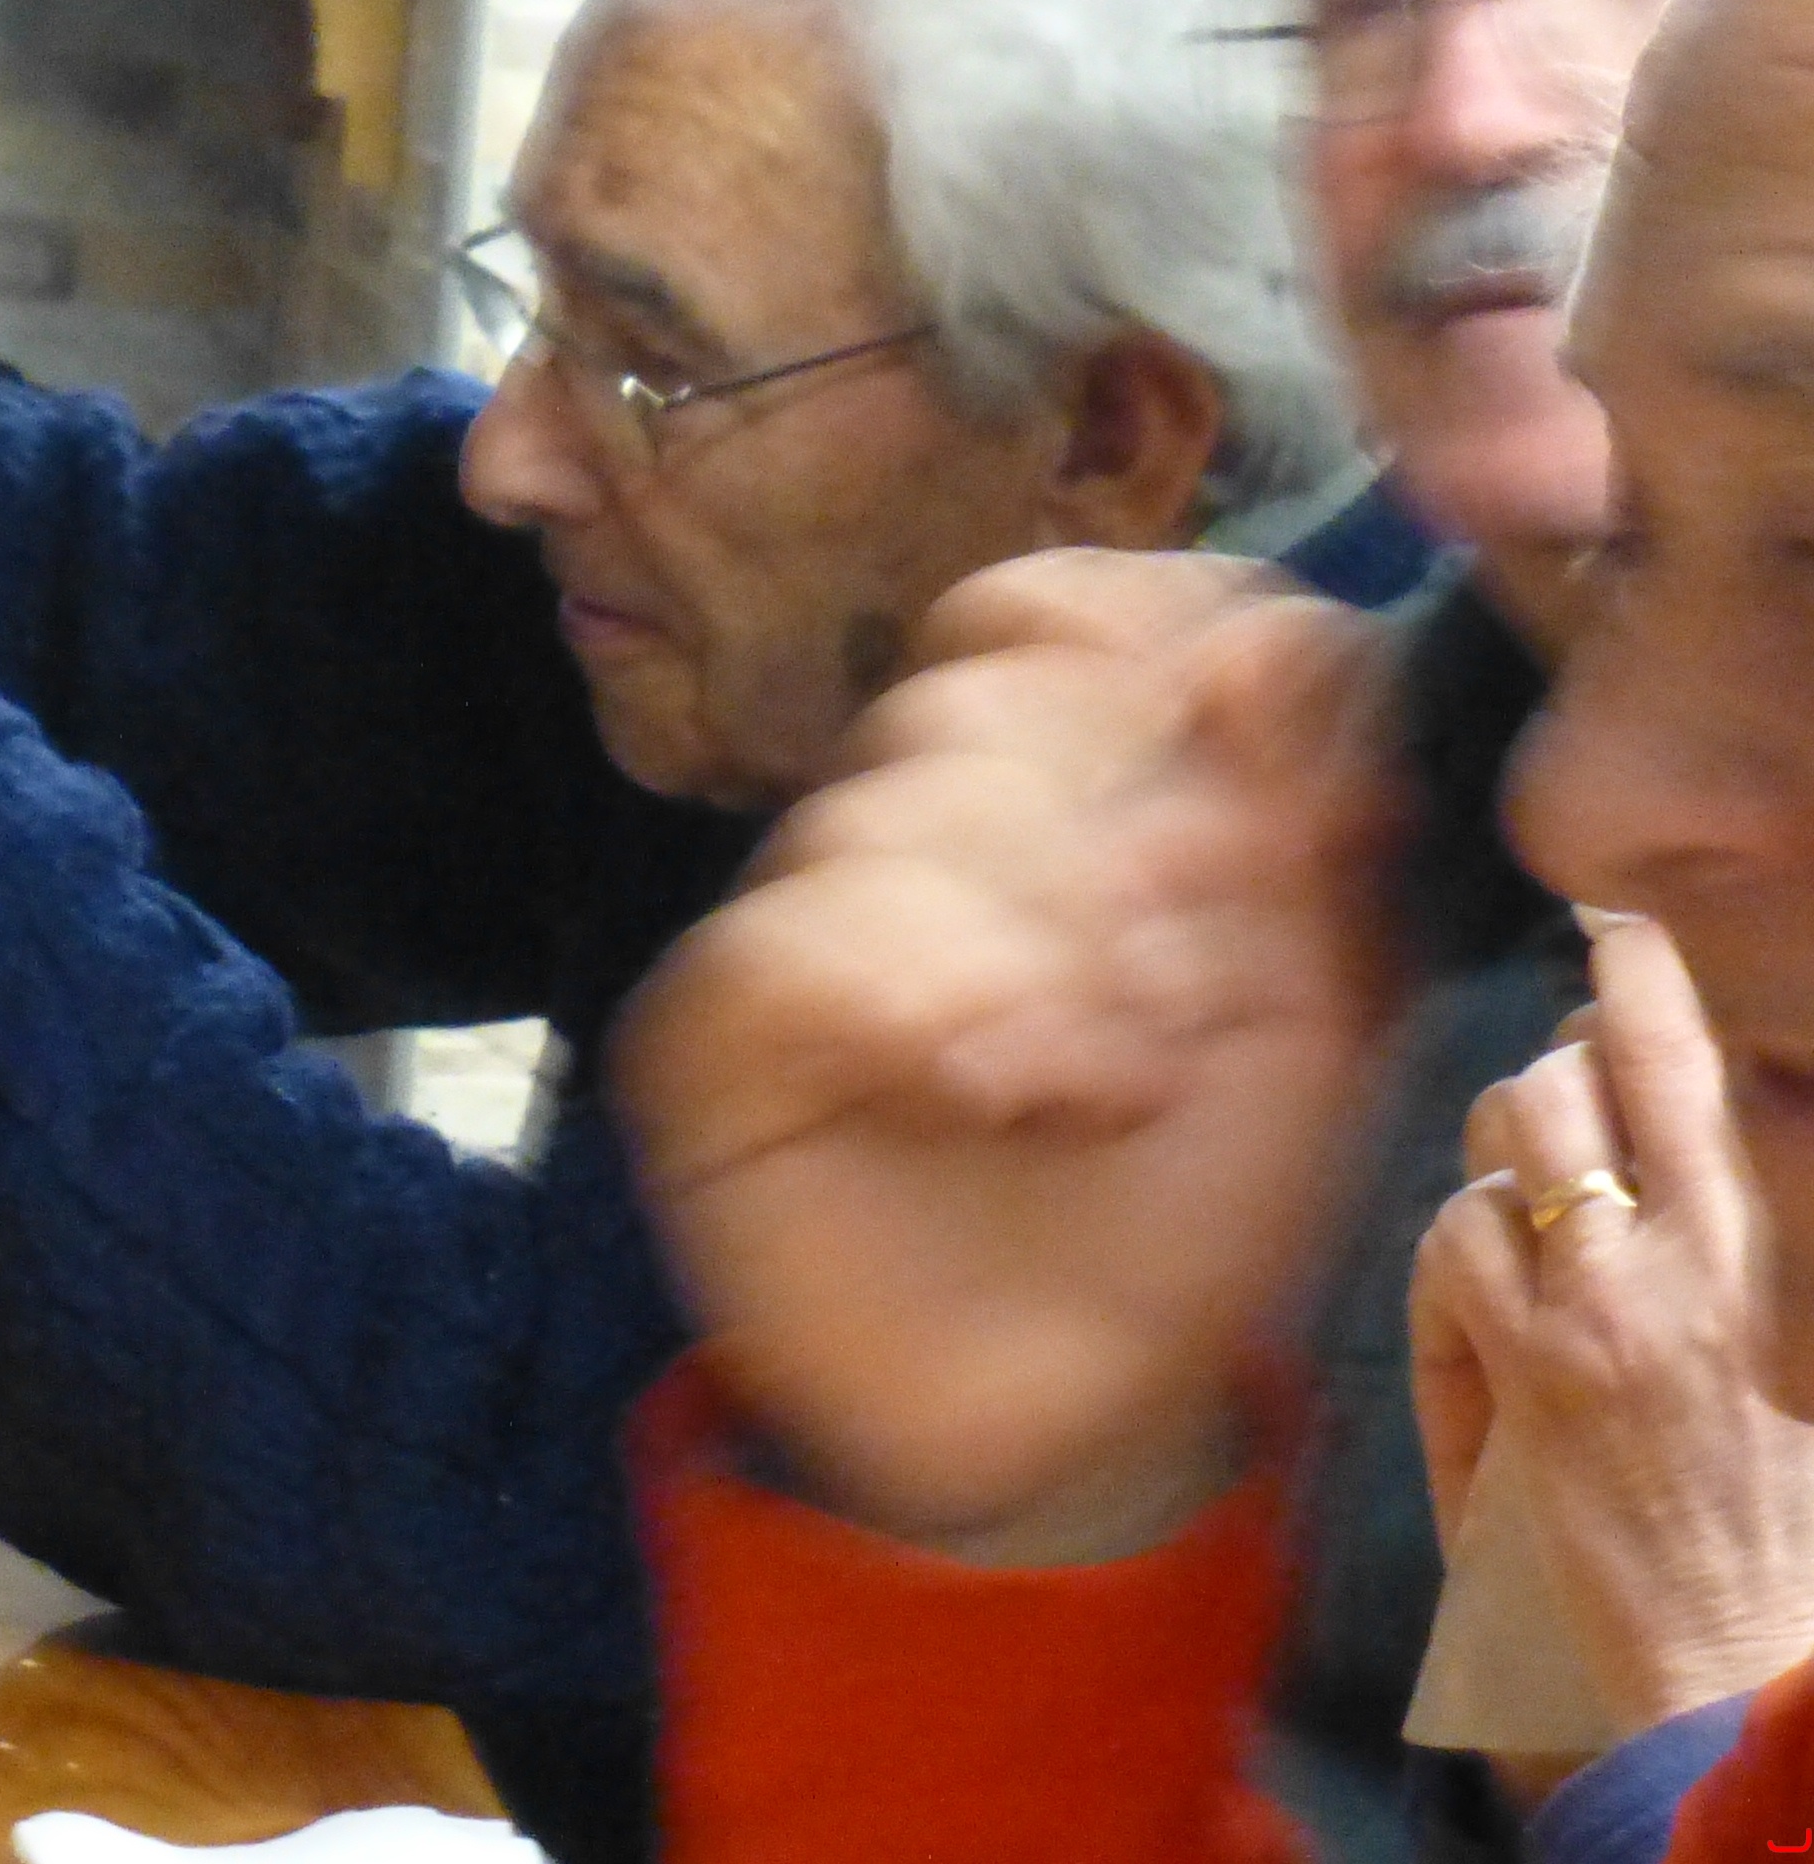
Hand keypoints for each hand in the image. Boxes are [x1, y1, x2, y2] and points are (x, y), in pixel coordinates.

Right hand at [618, 586, 1399, 1558]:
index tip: (1265, 729)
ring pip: (890, 817)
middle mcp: (899, 832)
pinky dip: (926, 1010)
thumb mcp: (1315, 1000)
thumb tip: (1295, 637)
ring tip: (1104, 1090)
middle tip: (1180, 999)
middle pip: (976, 707)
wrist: (1084, 1416)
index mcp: (1039, 796)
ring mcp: (794, 920)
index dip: (1146, 631)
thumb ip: (1313, 816)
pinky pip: (795, 944)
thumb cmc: (1192, 1205)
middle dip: (1114, 846)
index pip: (1044, 608)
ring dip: (1043, 961)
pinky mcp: (709, 1034)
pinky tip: (997, 1096)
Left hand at [1412, 914, 1813, 1731]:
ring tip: (1523, 1243)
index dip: (1644, 989)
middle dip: (1541, 1083)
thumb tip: (1671, 1160)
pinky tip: (1476, 1339)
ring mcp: (1602, 1313)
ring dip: (1493, 1176)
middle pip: (1569, 1086)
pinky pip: (1453, 1248)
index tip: (1617, 930)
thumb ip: (1713, 1259)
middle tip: (1551, 1113)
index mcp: (1756, 1262)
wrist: (1748, 1667)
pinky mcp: (1536, 1373)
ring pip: (1500, 1153)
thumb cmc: (1768, 1534)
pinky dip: (1447, 1279)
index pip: (1694, 1081)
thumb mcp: (1771, 1368)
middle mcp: (1686, 1266)